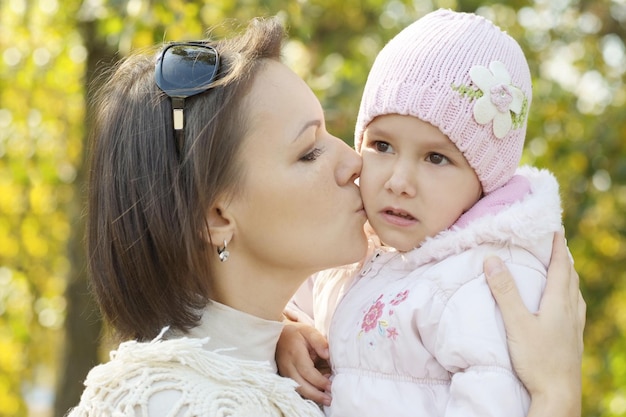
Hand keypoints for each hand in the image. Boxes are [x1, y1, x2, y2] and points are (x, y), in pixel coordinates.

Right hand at [276, 320, 331, 405]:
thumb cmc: (296, 333)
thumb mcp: (308, 331)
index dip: (318, 381)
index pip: (306, 371)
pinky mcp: (285, 377)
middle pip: (300, 385)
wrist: (279, 336)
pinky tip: (317, 392)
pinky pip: (296, 388)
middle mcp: (288, 366)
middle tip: (330, 399)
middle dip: (316, 395)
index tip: (330, 385)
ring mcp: (285, 373)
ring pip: (297, 389)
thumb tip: (327, 354)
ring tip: (326, 398)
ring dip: (312, 396)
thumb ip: (319, 341)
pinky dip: (307, 392)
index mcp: (295, 354)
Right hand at [484, 231, 584, 416]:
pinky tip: (564, 307)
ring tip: (561, 271)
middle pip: (571, 278)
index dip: (558, 247)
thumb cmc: (537, 359)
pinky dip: (570, 297)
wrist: (558, 395)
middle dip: (564, 259)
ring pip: (575, 294)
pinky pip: (575, 310)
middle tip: (557, 245)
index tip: (555, 230)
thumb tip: (492, 259)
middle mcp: (571, 312)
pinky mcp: (573, 342)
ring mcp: (574, 328)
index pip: (561, 267)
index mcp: (559, 303)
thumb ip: (504, 292)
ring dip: (569, 278)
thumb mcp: (516, 323)